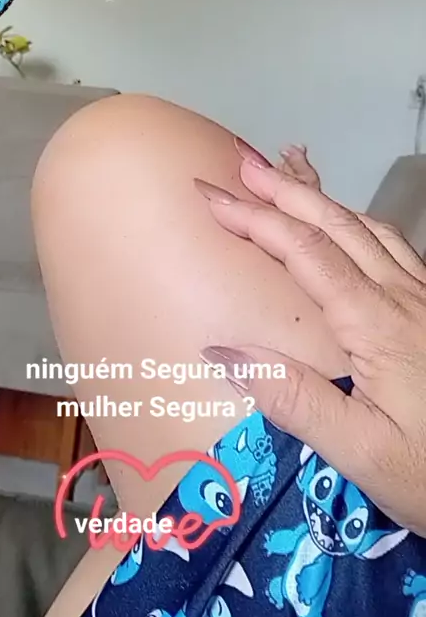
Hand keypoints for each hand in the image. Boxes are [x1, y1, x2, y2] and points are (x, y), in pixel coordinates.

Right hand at [194, 138, 425, 535]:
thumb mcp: (360, 452)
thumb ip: (294, 400)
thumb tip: (222, 350)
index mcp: (376, 323)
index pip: (306, 251)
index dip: (256, 218)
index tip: (212, 196)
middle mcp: (403, 295)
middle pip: (336, 223)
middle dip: (284, 189)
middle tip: (241, 164)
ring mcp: (423, 296)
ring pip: (367, 226)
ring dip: (320, 198)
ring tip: (284, 180)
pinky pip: (391, 244)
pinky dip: (355, 220)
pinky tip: (345, 224)